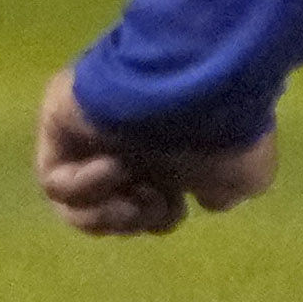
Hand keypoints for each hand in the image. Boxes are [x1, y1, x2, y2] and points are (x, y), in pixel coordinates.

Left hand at [37, 64, 274, 238]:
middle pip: (110, 204)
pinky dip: (85, 186)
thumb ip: (223, 192)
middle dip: (134, 219)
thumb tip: (205, 198)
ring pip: (77, 200)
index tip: (178, 206)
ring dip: (108, 212)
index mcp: (162, 148)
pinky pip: (56, 179)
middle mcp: (124, 138)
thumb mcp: (246, 172)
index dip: (158, 218)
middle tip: (153, 205)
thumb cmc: (221, 129)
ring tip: (133, 193)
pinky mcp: (58, 121)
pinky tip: (114, 165)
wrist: (190, 82)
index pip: (144, 201)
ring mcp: (89, 131)